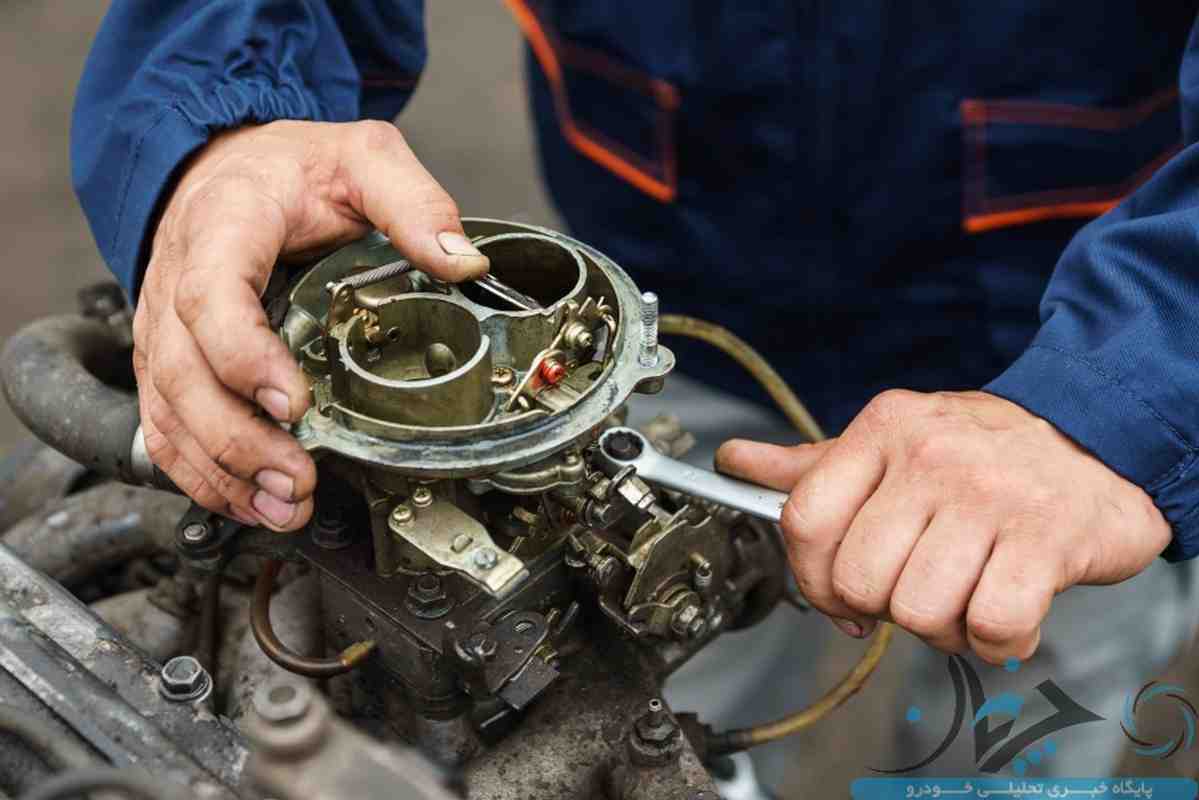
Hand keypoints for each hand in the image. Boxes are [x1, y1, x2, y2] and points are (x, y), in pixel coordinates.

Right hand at [134, 120, 487, 530]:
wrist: (228, 167)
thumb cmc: (290, 168)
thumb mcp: (363, 159)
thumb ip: (413, 203)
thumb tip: (465, 263)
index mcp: (223, 226)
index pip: (213, 298)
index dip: (246, 358)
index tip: (296, 403)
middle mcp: (177, 280)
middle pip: (184, 372)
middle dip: (237, 438)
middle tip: (294, 478)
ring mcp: (164, 326)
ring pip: (169, 410)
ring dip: (220, 469)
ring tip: (280, 506)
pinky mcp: (167, 360)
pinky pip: (165, 425)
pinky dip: (200, 472)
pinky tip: (248, 501)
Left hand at [716, 390, 1168, 662]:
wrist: (1096, 441)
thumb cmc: (981, 454)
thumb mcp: (892, 443)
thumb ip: (812, 465)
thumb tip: (733, 462)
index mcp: (883, 430)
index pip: (805, 519)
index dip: (812, 577)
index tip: (837, 596)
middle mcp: (931, 457)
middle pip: (860, 578)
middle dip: (882, 607)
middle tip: (913, 591)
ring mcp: (991, 496)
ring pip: (920, 609)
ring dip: (941, 627)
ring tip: (963, 596)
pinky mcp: (1047, 539)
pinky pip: (992, 625)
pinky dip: (995, 641)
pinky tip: (1003, 614)